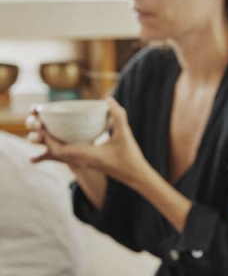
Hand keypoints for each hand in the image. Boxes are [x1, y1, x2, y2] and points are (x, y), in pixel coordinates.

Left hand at [27, 97, 151, 188]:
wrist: (135, 176)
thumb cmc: (130, 157)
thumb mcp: (125, 134)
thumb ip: (118, 116)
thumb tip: (108, 99)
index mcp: (88, 155)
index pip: (60, 150)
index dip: (49, 139)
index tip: (43, 126)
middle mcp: (83, 160)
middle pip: (58, 153)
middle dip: (48, 139)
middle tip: (44, 124)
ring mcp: (86, 163)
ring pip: (64, 155)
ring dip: (55, 143)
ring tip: (52, 129)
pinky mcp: (90, 162)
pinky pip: (72, 155)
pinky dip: (65, 146)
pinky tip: (70, 136)